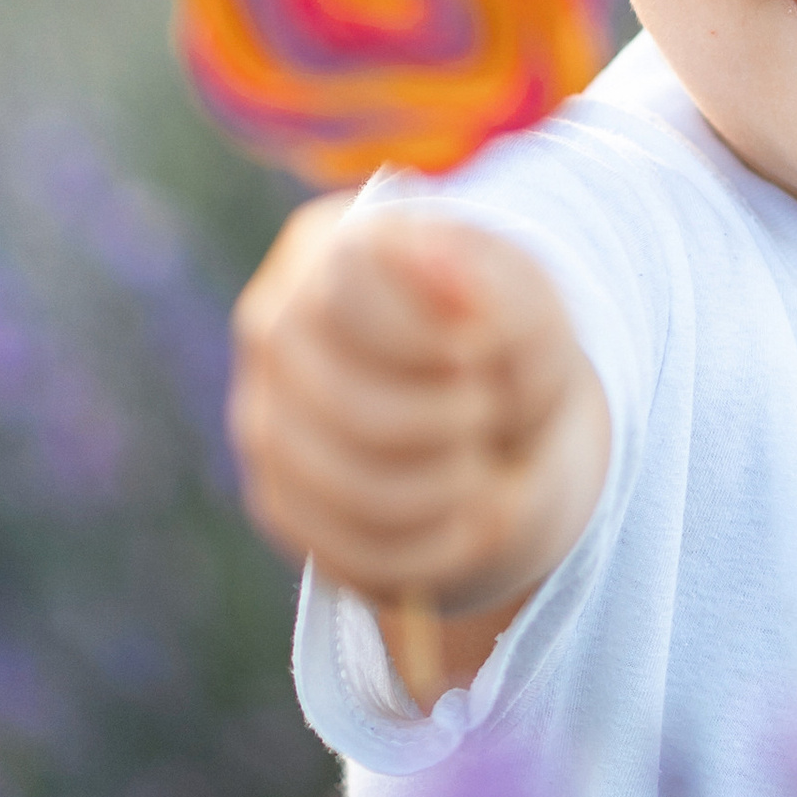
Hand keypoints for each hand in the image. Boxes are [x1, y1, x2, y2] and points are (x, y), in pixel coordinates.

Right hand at [229, 195, 608, 682]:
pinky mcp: (280, 503)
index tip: (486, 354)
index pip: (345, 290)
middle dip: (448, 422)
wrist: (496, 412)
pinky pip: (351, 551)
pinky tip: (480, 519)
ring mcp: (265, 419)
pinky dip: (436, 545)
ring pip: (350, 487)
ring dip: (448, 490)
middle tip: (497, 415)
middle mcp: (274, 328)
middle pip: (348, 402)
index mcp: (327, 246)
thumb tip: (448, 267)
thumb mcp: (531, 301)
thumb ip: (502, 289)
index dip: (430, 335)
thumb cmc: (506, 334)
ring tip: (495, 472)